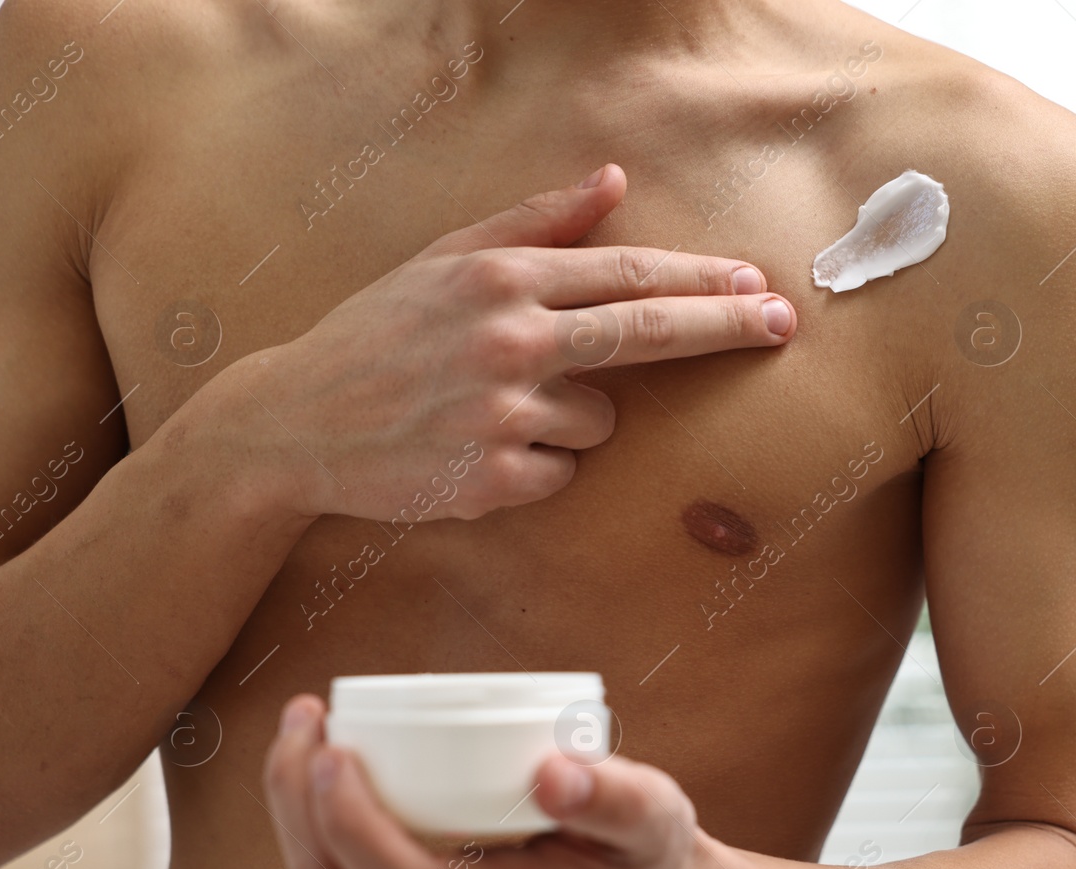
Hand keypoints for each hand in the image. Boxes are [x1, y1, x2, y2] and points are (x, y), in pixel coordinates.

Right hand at [200, 164, 797, 522]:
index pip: (627, 273)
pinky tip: (480, 450)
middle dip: (724, 325)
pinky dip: (538, 468)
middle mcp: (508, 339)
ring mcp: (502, 413)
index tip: (756, 282)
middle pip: (648, 331)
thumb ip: (535, 221)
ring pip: (601, 420)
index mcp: (499, 278)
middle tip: (781, 323)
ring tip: (495, 409)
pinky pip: (564, 475)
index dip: (701, 278)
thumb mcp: (443, 259)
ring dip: (571, 418)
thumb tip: (614, 180)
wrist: (293, 422)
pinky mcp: (492, 481)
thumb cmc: (376, 335)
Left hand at [261, 694, 750, 868]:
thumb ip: (614, 798)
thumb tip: (553, 771)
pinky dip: (315, 815)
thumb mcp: (652, 821)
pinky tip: (322, 756)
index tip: (334, 746)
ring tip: (305, 724)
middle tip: (306, 713)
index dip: (345, 815)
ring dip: (295, 802)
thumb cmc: (644, 857)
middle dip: (296, 794)